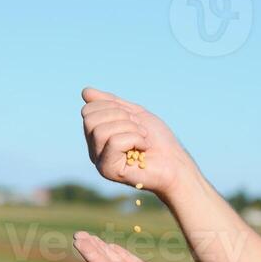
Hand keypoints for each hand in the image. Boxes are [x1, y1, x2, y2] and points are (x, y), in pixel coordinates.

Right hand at [80, 87, 195, 199]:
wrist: (175, 163)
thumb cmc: (158, 140)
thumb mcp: (134, 113)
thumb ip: (111, 103)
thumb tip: (85, 91)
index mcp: (97, 135)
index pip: (88, 110)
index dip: (114, 107)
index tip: (134, 119)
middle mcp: (94, 149)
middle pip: (90, 119)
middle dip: (122, 117)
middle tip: (140, 129)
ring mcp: (99, 161)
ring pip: (101, 130)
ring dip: (130, 129)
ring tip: (143, 139)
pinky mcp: (108, 170)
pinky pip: (114, 142)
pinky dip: (135, 139)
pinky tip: (143, 149)